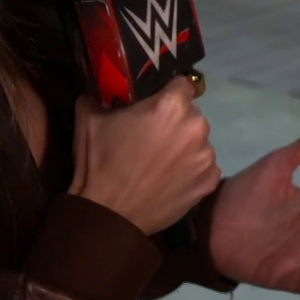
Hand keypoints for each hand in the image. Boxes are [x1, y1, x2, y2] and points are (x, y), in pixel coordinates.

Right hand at [69, 75, 219, 233]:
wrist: (109, 215)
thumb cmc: (99, 162)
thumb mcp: (89, 115)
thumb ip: (104, 91)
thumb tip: (109, 83)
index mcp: (172, 105)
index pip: (182, 83)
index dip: (167, 92)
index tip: (154, 104)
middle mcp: (197, 126)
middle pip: (191, 114)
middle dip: (175, 121)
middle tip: (152, 136)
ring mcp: (207, 156)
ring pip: (198, 141)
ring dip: (184, 146)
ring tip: (160, 162)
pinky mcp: (210, 182)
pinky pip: (203, 167)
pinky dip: (190, 170)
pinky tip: (170, 179)